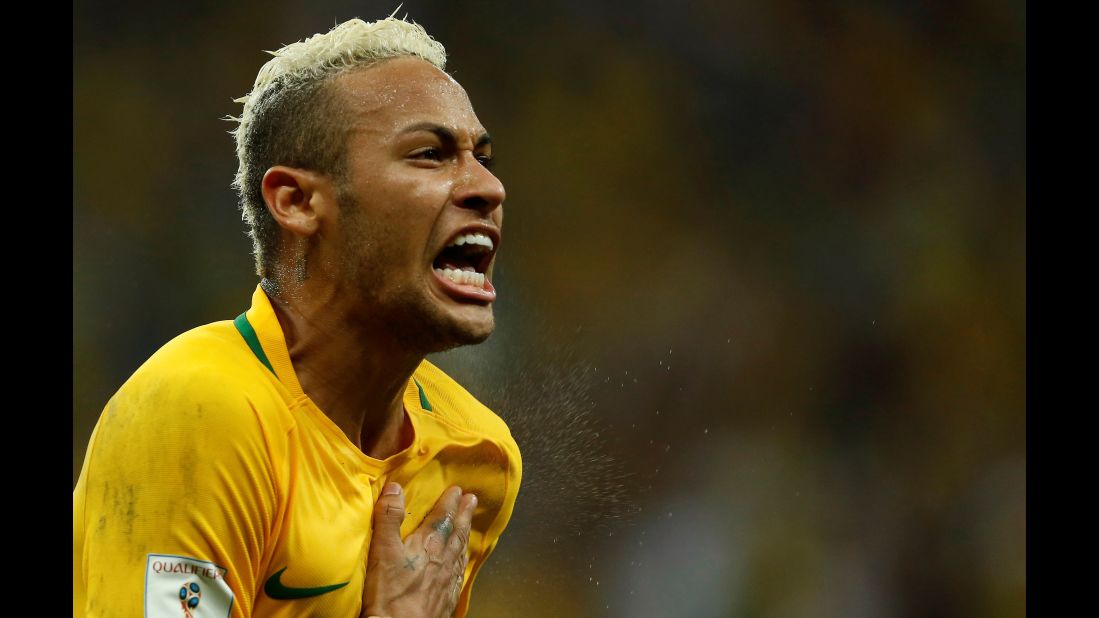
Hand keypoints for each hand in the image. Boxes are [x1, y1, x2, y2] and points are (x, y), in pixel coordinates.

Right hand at [362, 483, 476, 617]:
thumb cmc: (389, 593)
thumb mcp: (382, 551)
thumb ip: (389, 518)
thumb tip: (395, 487)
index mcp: (429, 544)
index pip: (443, 517)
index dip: (449, 502)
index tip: (458, 490)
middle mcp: (443, 560)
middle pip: (457, 532)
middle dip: (464, 515)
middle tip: (472, 500)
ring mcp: (447, 581)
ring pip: (460, 552)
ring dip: (465, 535)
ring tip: (469, 526)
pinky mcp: (446, 599)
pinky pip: (459, 575)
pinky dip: (462, 563)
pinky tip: (461, 564)